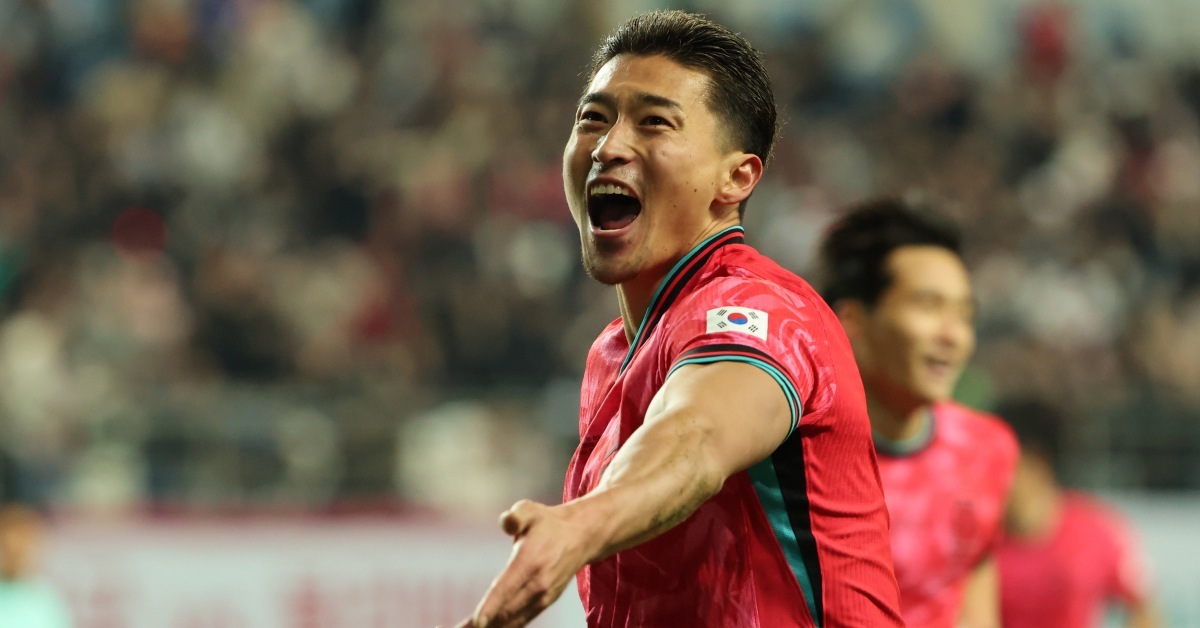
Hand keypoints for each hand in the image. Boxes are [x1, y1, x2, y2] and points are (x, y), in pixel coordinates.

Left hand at [453, 499, 592, 627]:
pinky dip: (502, 627)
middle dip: (480, 624)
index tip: (477, 621)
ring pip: (512, 621)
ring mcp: (543, 597)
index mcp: (531, 561)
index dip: (492, 605)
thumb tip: (506, 521)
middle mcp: (538, 584)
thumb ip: (516, 515)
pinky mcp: (544, 603)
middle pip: (506, 611)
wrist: (582, 537)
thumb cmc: (549, 523)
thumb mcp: (532, 510)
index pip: (508, 587)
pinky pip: (520, 621)